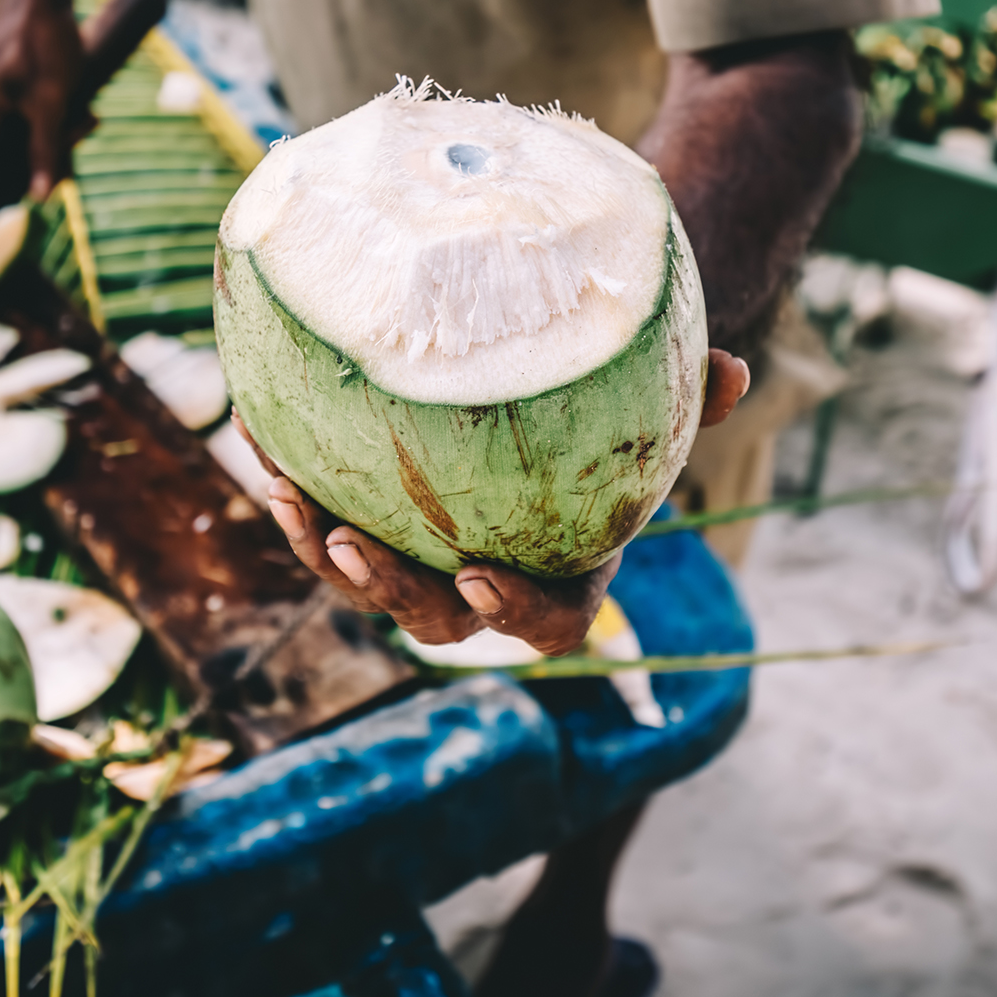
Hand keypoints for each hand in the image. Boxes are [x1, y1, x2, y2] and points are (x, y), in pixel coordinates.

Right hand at [0, 0, 87, 199]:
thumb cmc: (44, 41)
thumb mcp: (51, 103)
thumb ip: (44, 151)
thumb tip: (38, 198)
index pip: (4, 165)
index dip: (44, 161)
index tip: (74, 140)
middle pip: (15, 144)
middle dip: (56, 136)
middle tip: (88, 118)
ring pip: (24, 122)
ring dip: (58, 118)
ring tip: (84, 102)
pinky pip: (22, 102)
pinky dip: (48, 101)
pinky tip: (70, 85)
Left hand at [240, 349, 749, 655]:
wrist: (556, 408)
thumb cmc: (611, 418)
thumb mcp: (654, 409)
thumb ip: (692, 401)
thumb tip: (737, 370)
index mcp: (564, 571)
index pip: (547, 626)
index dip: (513, 615)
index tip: (482, 575)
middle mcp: (487, 582)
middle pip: (433, 620)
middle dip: (389, 590)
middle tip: (353, 546)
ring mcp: (422, 562)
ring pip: (363, 583)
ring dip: (320, 550)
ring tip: (291, 496)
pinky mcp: (370, 526)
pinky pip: (324, 525)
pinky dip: (294, 488)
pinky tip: (259, 434)